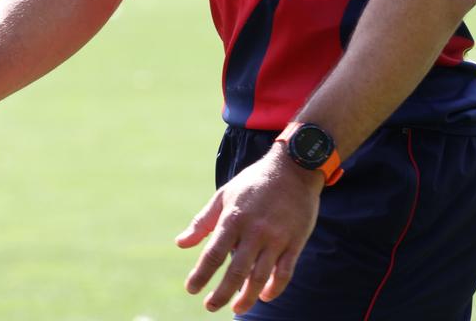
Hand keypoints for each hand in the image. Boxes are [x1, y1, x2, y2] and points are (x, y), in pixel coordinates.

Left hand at [176, 145, 321, 313]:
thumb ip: (203, 221)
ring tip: (237, 308)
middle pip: (236, 271)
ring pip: (260, 277)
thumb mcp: (224, 195)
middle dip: (221, 294)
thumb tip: (180, 244)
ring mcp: (276, 237)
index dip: (201, 274)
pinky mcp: (295, 242)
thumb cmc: (254, 183)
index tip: (191, 289)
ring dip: (247, 297)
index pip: (214, 253)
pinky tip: (265, 296)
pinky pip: (284, 273)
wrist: (293, 168)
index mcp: (233, 217)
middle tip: (210, 306)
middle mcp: (254, 230)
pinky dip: (275, 289)